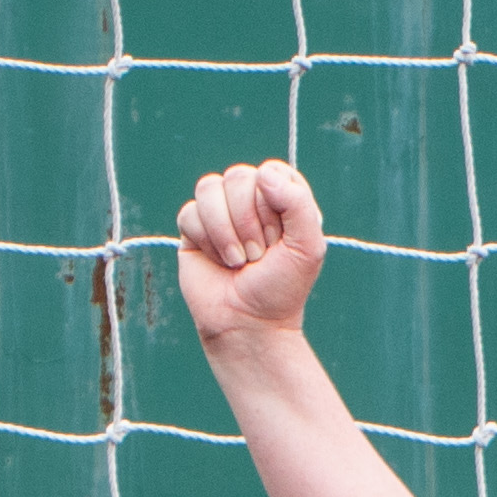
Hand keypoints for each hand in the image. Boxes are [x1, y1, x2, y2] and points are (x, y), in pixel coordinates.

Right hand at [173, 158, 326, 349]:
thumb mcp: (307, 248)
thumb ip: (298, 204)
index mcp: (282, 200)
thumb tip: (264, 174)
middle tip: (258, 256)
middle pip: (239, 176)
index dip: (274, 204)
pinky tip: (219, 262)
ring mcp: (220, 212)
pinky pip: (190, 212)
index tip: (280, 238)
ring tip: (239, 261)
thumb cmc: (281, 288)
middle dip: (249, 222)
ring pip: (209, 187)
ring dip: (227, 231)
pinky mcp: (193, 227)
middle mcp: (250, 201)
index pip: (272, 171)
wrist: (248, 324)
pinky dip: (208, 241)